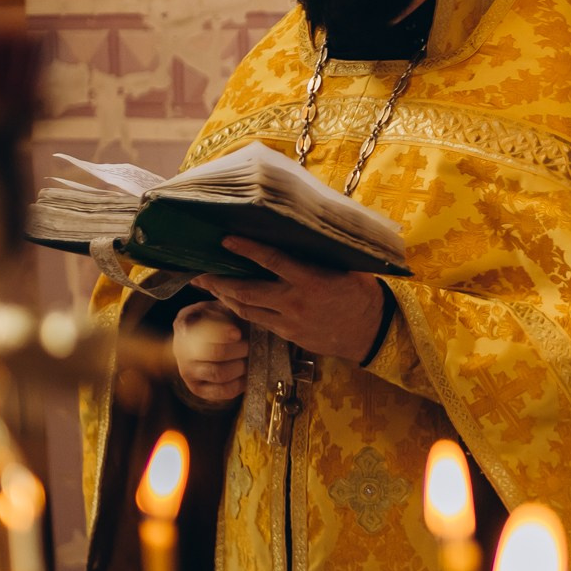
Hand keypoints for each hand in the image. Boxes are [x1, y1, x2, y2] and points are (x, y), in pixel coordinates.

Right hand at [171, 300, 247, 403]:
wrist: (215, 338)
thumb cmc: (222, 319)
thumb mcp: (220, 305)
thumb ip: (226, 303)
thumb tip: (236, 300)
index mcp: (184, 325)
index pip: (200, 332)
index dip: (221, 334)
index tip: (237, 332)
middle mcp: (181, 350)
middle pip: (215, 354)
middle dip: (239, 349)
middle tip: (250, 345)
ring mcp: (188, 372)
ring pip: (220, 373)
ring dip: (241, 365)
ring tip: (249, 357)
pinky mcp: (199, 389)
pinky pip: (222, 392)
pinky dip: (240, 383)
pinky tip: (246, 373)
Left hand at [198, 238, 389, 363]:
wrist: (371, 331)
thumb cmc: (360, 293)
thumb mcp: (344, 268)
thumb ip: (317, 255)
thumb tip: (297, 234)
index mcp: (311, 280)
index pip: (272, 261)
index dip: (247, 249)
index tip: (226, 240)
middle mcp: (296, 302)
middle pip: (247, 291)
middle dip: (219, 282)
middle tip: (199, 272)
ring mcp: (290, 322)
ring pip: (247, 310)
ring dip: (225, 298)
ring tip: (208, 286)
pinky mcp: (289, 336)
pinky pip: (259, 322)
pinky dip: (243, 311)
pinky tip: (234, 303)